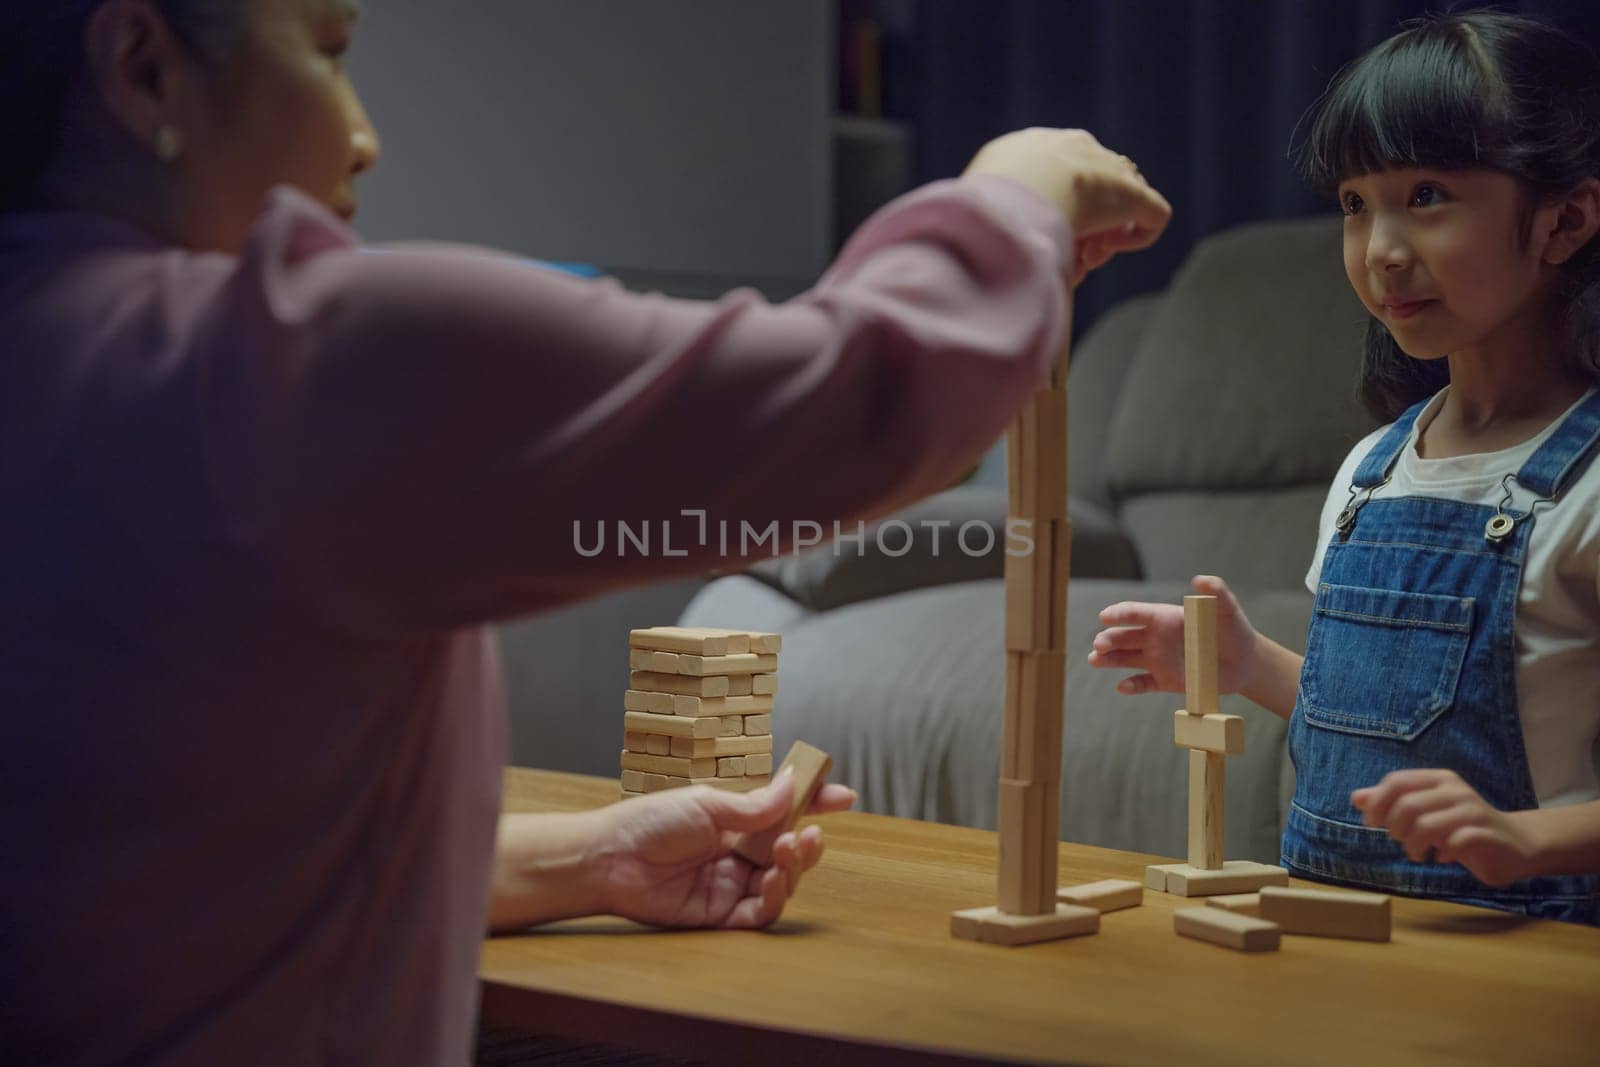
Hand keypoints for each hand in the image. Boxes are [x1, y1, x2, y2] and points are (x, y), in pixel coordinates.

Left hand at [597, 772, 856, 928]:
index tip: (842, 796)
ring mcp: (731, 884)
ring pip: (781, 882)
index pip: (783, 812)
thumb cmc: (650, 823)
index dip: (813, 804)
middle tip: (808, 834)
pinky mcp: (721, 914)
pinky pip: (760, 912)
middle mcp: (737, 853)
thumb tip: (793, 785)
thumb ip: (753, 805)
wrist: (611, 859)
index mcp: (734, 821)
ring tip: (785, 851)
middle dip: (805, 844)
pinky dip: (775, 897)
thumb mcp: (707, 805)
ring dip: (792, 868)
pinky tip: (773, 879)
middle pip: (787, 852)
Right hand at [964, 127, 1171, 283]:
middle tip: (1065, 248)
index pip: (1056, 171)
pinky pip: (1153, 215)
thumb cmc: (982, 206)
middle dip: (1082, 219)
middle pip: (1090, 183)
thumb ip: (988, 211)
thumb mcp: (975, 200)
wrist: (1017, 193)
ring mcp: (1106, 169)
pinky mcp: (1132, 196)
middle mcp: (1074, 148)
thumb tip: (982, 241)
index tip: (1040, 233)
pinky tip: (1109, 248)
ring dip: (1105, 231)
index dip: (1052, 206)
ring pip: (1120, 199)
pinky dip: (1137, 237)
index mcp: (1033, 145)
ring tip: (1084, 255)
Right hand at [1088, 574, 1259, 698]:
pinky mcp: (1164, 680)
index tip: (1105, 617)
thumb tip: (1199, 580)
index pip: (1136, 613)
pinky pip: (1143, 683)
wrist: (1245, 662)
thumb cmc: (1234, 630)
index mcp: (1164, 617)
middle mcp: (1155, 638)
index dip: (1119, 614)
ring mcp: (1158, 660)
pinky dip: (1131, 686)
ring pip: (1125, 659)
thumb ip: (1216, 593)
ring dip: (1109, 659)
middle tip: (1100, 644)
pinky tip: (1122, 687)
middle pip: (1124, 636)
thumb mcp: (1227, 610)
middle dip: (1109, 639)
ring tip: (1095, 659)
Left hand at [1352, 769, 1536, 886]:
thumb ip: (1392, 804)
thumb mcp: (1426, 813)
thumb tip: (1356, 798)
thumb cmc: (1462, 827)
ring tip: (1418, 854)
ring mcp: (1473, 811)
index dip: (1377, 803)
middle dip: (1395, 828)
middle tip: (1400, 841)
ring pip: (1426, 825)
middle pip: (1407, 804)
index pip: (1396, 781)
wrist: (1516, 844)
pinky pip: (1454, 842)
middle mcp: (1455, 790)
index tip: (1371, 823)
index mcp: (1438, 780)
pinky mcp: (1488, 834)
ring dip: (1414, 845)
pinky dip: (1442, 853)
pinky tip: (1443, 857)